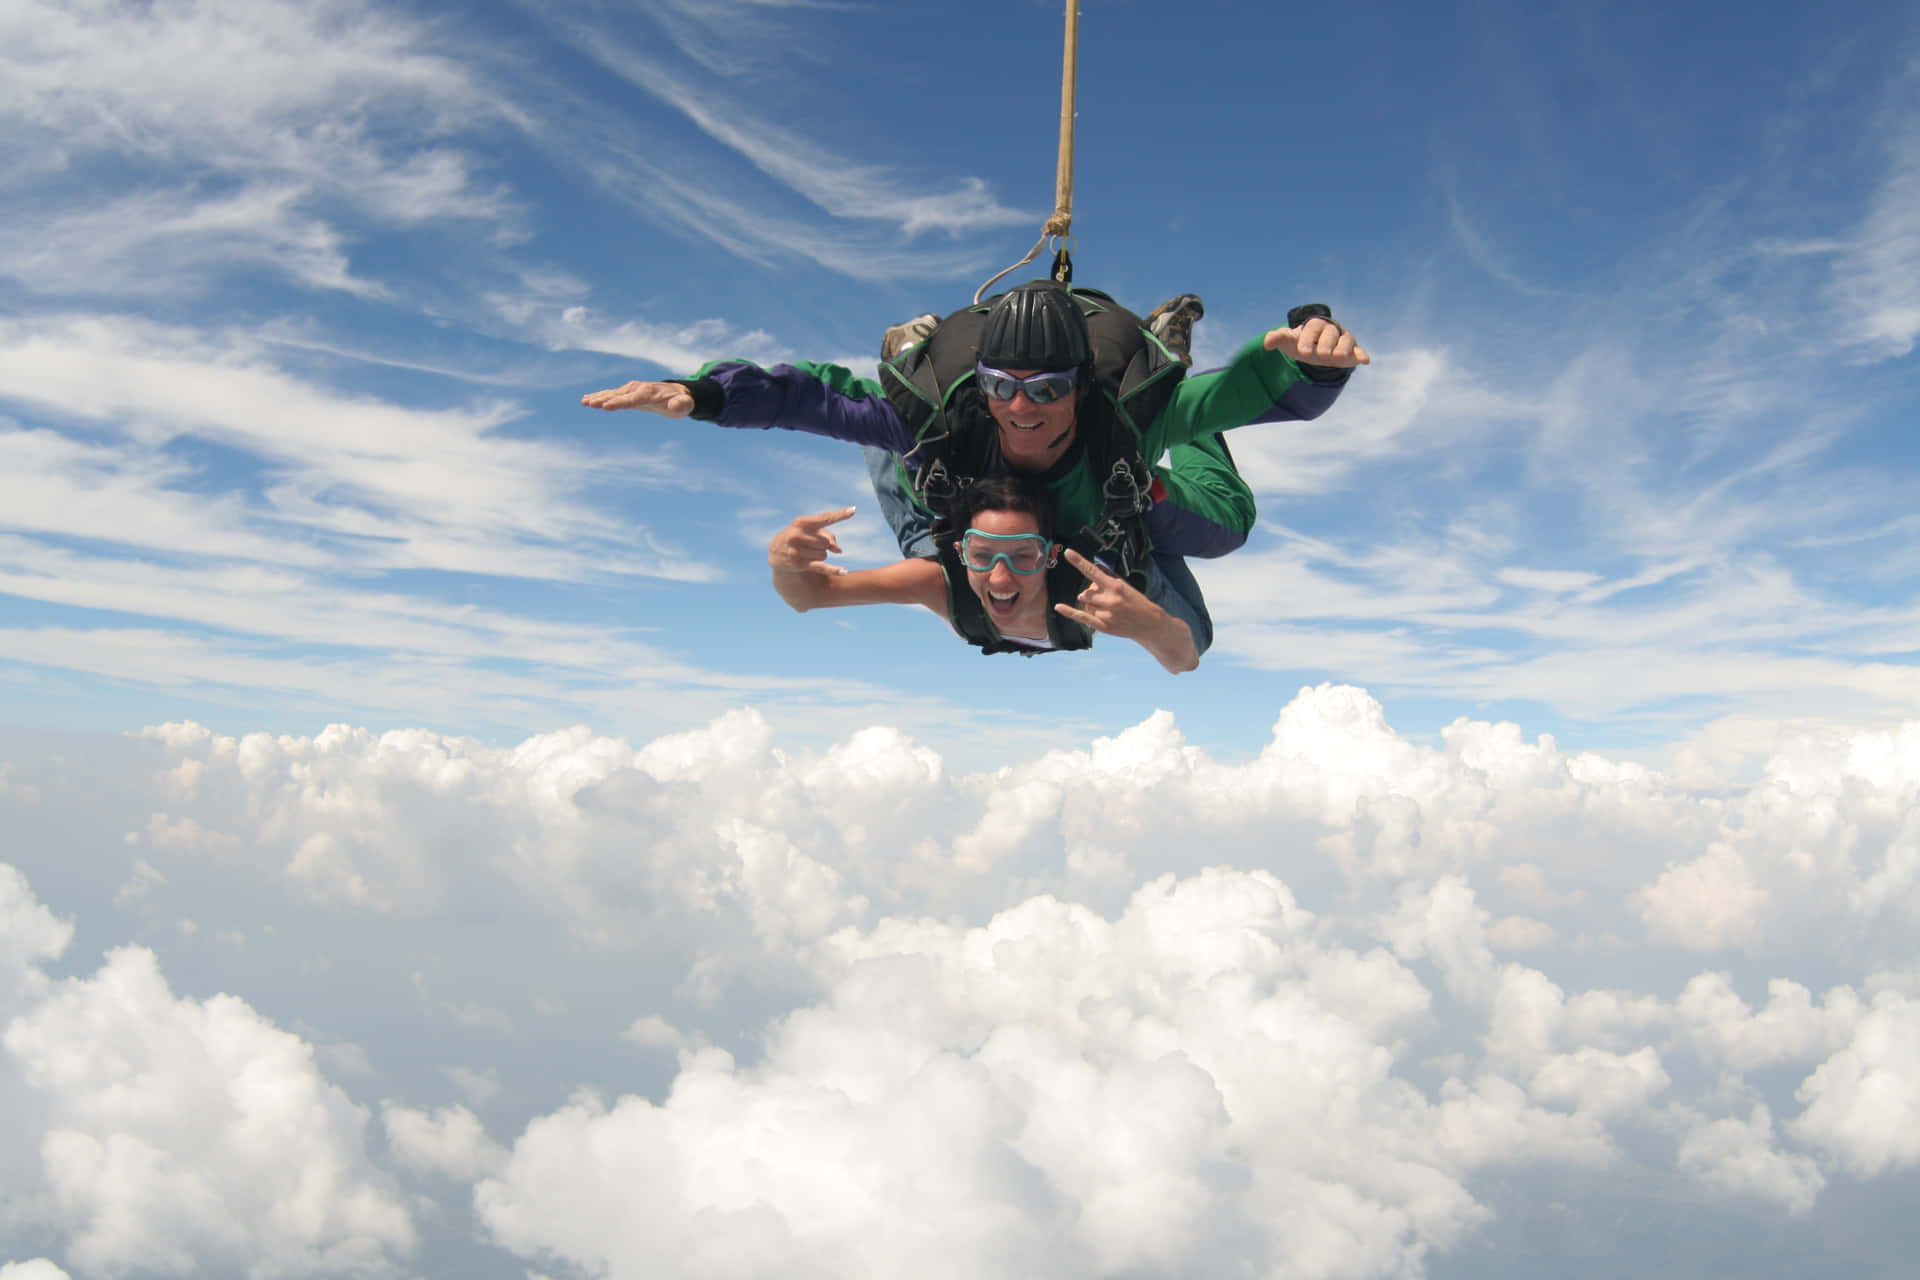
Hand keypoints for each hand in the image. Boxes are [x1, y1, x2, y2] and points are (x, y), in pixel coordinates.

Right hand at [580, 380, 694, 415]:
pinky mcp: (627, 393)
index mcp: (649, 393)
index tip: (607, 406)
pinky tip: (587, 400)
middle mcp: (637, 389)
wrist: (678, 392)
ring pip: (612, 394)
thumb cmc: (682, 400)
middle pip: (619, 395)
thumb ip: (682, 404)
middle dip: (604, 399)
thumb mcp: (686, 404)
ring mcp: (631, 390)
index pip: (632, 399)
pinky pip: (612, 394)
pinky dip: (600, 396)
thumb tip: (676, 406)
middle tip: (590, 403)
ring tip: (584, 402)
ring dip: (598, 397)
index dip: (619, 403)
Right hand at [769, 507, 855, 575]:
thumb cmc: (798, 536)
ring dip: (820, 555)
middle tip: (811, 545)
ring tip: (807, 553)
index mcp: (801, 522)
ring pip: (825, 554)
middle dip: (823, 545)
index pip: (824, 518)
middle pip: (826, 542)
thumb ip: (827, 536)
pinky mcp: (799, 564)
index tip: (853, 510)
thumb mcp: (809, 530)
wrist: (776, 552)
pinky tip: (844, 572)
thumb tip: (839, 551)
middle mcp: (797, 535)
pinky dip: (834, 570)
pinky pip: (822, 567)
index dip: (839, 515)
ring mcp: (797, 550)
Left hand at [1052, 548, 1165, 639]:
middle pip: (1086, 592)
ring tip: (1105, 607)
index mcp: (1115, 586)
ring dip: (1090, 604)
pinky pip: (1082, 617)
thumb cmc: (1136, 602)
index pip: (1092, 571)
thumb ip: (1108, 578)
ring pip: (1085, 603)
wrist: (1149, 623)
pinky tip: (1059, 607)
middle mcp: (1109, 599)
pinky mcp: (1103, 626)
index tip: (1068, 553)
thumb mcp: (1125, 585)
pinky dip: (1069, 612)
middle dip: (1091, 593)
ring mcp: (1105, 614)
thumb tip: (1093, 571)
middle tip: (1105, 598)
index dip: (1079, 562)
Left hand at [1262, 317, 1369, 366]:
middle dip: (1326, 342)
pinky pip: (1358, 351)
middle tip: (1321, 354)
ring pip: (1345, 340)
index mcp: (1315, 325)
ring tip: (1337, 357)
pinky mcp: (1352, 351)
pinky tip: (1365, 360)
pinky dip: (1362, 355)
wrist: (1315, 349)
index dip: (1308, 338)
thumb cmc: (1301, 343)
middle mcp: (1331, 330)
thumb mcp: (1289, 342)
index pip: (1312, 328)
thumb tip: (1267, 342)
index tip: (1302, 351)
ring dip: (1342, 348)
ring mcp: (1342, 339)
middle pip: (1330, 332)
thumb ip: (1278, 338)